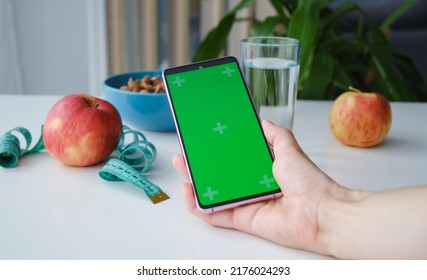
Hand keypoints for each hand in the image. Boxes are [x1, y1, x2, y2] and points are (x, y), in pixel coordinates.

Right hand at [172, 120, 340, 254]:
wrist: (320, 212)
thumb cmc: (308, 182)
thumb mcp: (289, 149)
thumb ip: (275, 135)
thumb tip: (263, 121)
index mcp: (261, 170)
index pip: (233, 159)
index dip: (217, 150)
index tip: (204, 139)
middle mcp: (250, 187)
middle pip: (218, 175)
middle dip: (200, 164)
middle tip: (187, 151)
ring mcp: (244, 203)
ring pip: (212, 193)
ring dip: (194, 181)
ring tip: (183, 166)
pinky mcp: (240, 219)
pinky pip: (213, 214)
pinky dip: (197, 205)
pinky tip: (188, 191)